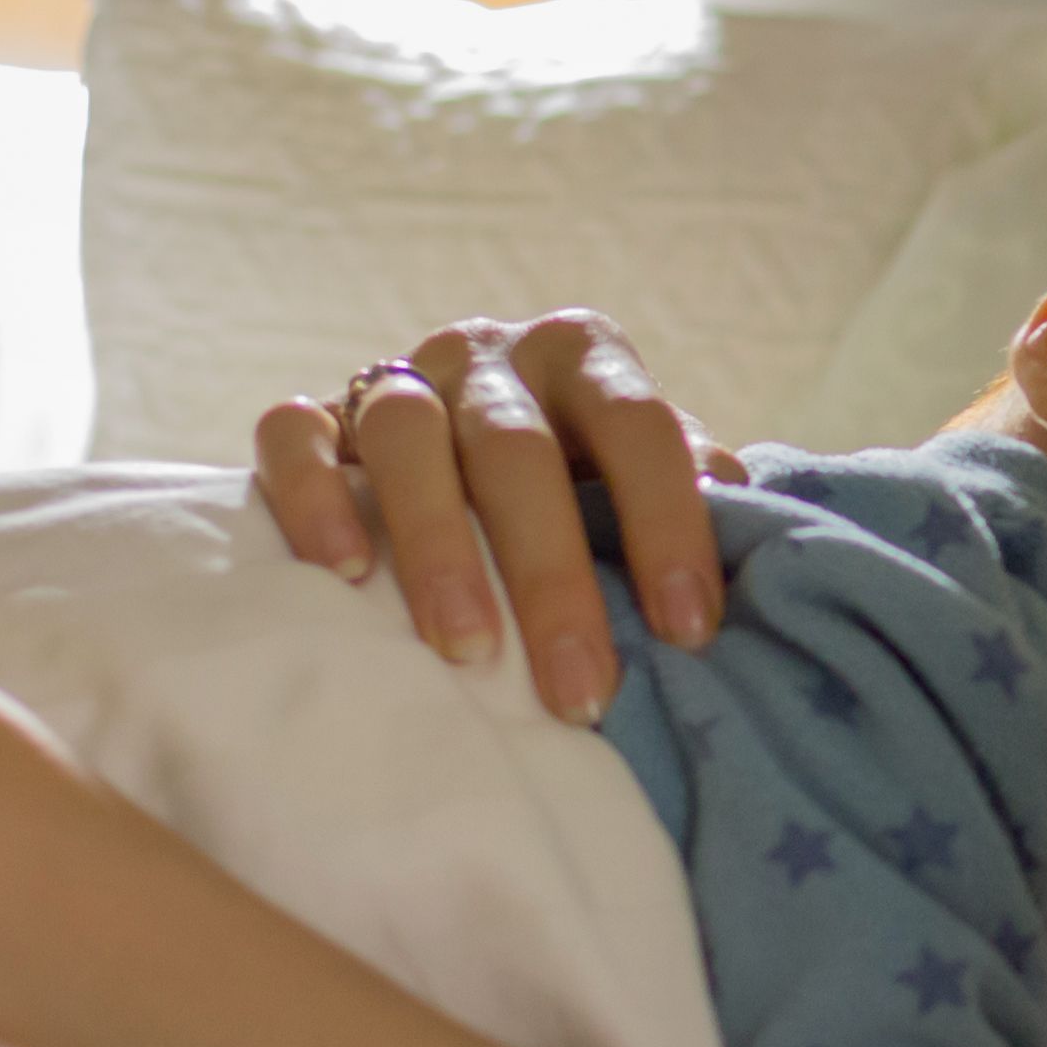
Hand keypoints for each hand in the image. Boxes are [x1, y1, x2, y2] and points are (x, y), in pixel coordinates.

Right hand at [252, 312, 743, 720]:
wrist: (467, 436)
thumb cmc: (583, 480)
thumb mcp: (644, 476)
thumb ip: (691, 492)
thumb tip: (755, 529)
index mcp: (588, 358)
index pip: (639, 427)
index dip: (668, 525)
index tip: (690, 633)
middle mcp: (492, 356)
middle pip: (518, 450)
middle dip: (553, 576)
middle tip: (579, 691)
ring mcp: (399, 376)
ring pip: (406, 436)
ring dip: (436, 546)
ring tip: (466, 652)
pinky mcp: (319, 412)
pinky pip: (292, 433)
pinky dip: (313, 496)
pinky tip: (341, 575)